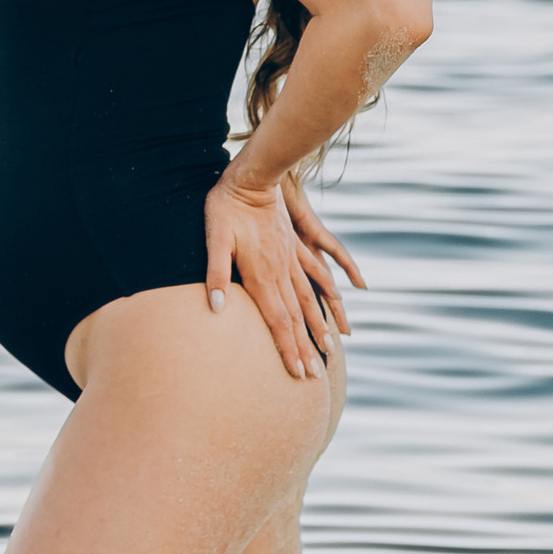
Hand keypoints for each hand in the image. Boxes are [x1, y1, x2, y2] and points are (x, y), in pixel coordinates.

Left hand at [203, 168, 359, 380]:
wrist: (251, 177)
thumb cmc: (225, 207)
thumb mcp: (213, 238)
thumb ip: (215, 273)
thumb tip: (215, 309)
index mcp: (261, 275)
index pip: (277, 322)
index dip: (288, 349)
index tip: (298, 374)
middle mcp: (281, 272)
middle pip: (296, 318)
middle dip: (305, 348)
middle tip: (315, 376)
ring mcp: (291, 259)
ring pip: (308, 299)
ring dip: (318, 326)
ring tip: (330, 348)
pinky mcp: (295, 246)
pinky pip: (315, 273)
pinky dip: (327, 290)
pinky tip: (339, 300)